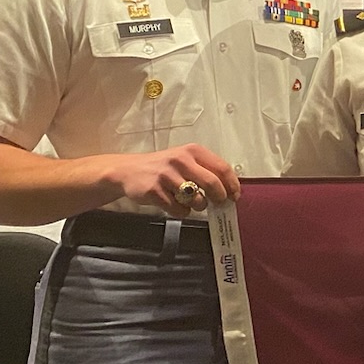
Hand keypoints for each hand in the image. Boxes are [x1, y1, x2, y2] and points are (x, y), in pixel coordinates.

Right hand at [101, 144, 239, 216]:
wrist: (129, 170)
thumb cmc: (163, 167)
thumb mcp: (186, 160)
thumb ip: (206, 170)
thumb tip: (228, 190)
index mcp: (193, 151)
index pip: (222, 168)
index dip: (232, 185)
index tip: (234, 195)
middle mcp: (180, 160)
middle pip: (212, 183)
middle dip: (219, 197)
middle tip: (218, 203)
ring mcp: (166, 175)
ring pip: (196, 199)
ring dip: (198, 206)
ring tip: (191, 202)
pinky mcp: (154, 191)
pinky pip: (177, 209)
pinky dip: (181, 211)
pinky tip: (175, 205)